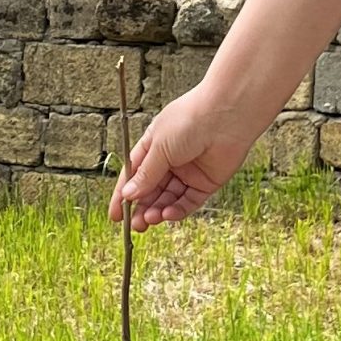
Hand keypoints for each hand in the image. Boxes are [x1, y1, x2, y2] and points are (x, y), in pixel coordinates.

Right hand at [111, 81, 258, 226]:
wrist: (226, 115)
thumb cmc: (189, 120)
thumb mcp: (159, 148)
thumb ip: (146, 174)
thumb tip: (129, 195)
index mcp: (153, 147)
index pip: (133, 175)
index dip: (123, 195)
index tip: (114, 215)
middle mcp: (170, 160)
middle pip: (151, 191)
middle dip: (141, 208)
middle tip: (134, 224)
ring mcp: (188, 172)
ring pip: (169, 198)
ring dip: (158, 210)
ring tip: (149, 219)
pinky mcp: (206, 182)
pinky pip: (189, 201)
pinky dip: (178, 210)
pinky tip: (168, 214)